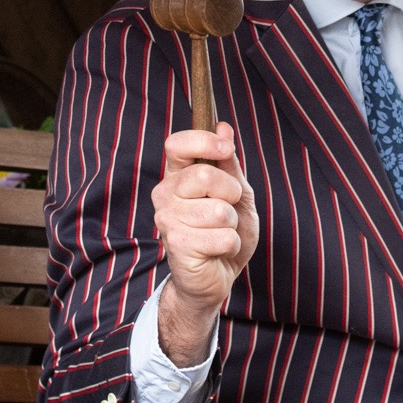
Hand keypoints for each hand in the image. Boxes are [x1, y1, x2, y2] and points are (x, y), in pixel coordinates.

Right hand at [151, 123, 258, 365]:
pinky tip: (217, 251)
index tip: (225, 149)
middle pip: (206, 175)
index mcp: (178, 175)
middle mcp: (165, 194)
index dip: (203, 141)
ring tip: (220, 233)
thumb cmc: (225, 231)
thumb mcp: (237, 193)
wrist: (217, 276)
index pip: (177, 144)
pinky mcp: (176, 244)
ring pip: (220, 210)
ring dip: (232, 225)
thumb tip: (223, 127)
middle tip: (228, 210)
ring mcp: (167, 219)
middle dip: (232, 193)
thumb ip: (229, 163)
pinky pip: (223, 236)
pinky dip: (231, 245)